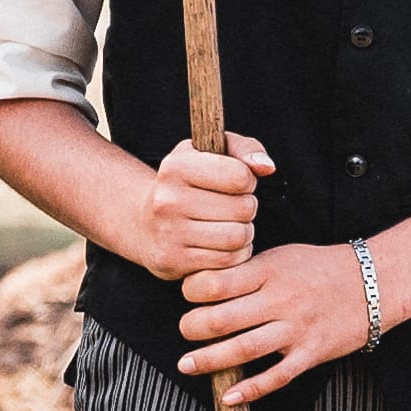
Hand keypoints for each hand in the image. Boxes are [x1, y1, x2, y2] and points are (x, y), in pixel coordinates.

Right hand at [134, 134, 273, 281]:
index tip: (236, 182)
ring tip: (230, 225)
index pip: (240, 176)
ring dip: (244, 233)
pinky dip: (234, 254)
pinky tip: (222, 244)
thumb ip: (244, 149)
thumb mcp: (209, 153)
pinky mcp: (173, 261)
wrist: (144, 223)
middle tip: (234, 207)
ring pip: (238, 237)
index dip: (247, 180)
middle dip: (247, 208)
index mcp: (176, 167)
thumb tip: (266, 167)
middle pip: (243, 208)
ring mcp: (168, 233)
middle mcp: (167, 200)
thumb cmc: (188, 183)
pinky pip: (227, 261)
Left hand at [179, 240, 379, 407]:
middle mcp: (280, 300)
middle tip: (184, 331)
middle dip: (192, 328)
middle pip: (222, 318)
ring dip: (210, 361)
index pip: (216, 283)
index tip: (187, 296)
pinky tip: (229, 397)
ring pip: (244, 349)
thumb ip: (247, 270)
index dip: (192, 292)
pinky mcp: (311, 353)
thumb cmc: (321, 268)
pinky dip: (252, 389)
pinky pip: (277, 376)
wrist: (373, 283)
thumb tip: (204, 285)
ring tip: (187, 365)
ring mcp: (296, 329)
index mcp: (269, 271)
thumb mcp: (282, 256)